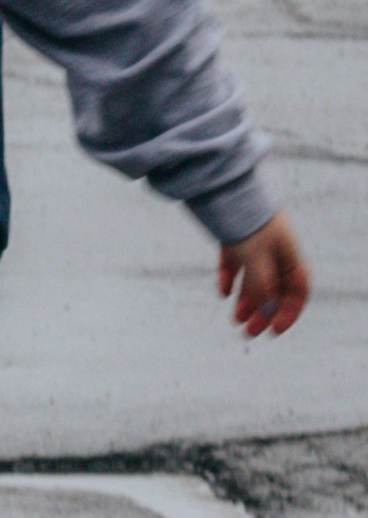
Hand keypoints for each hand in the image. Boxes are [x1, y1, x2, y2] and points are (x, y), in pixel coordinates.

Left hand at [221, 210, 314, 341]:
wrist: (220, 185)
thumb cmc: (245, 220)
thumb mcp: (256, 257)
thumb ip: (263, 287)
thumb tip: (267, 314)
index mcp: (289, 253)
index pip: (297, 289)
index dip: (289, 311)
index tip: (274, 330)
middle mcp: (275, 249)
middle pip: (274, 287)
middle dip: (263, 311)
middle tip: (247, 332)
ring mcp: (254, 242)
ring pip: (255, 278)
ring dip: (247, 300)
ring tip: (234, 319)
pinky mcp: (233, 237)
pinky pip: (235, 263)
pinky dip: (230, 279)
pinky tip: (223, 292)